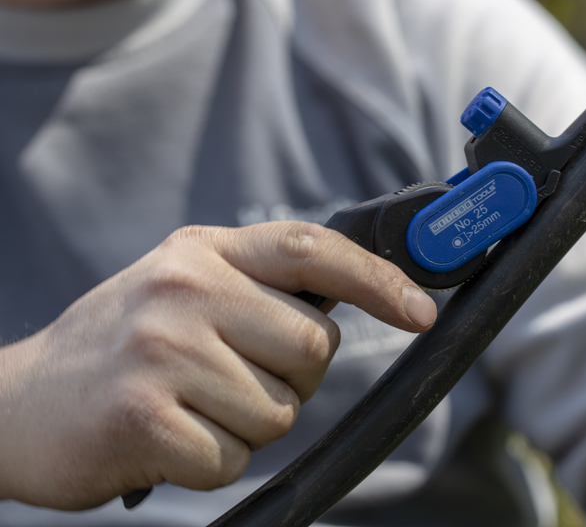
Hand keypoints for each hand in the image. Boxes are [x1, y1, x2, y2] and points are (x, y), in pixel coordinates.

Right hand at [0, 222, 435, 509]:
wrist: (18, 403)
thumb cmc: (121, 347)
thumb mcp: (184, 288)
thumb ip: (259, 285)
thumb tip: (360, 295)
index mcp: (202, 252)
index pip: (310, 248)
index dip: (377, 278)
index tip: (421, 312)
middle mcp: (185, 289)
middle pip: (312, 345)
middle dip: (292, 377)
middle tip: (231, 379)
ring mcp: (163, 351)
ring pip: (280, 410)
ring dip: (247, 425)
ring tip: (190, 406)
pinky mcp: (144, 417)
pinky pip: (234, 458)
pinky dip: (211, 462)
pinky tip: (168, 438)